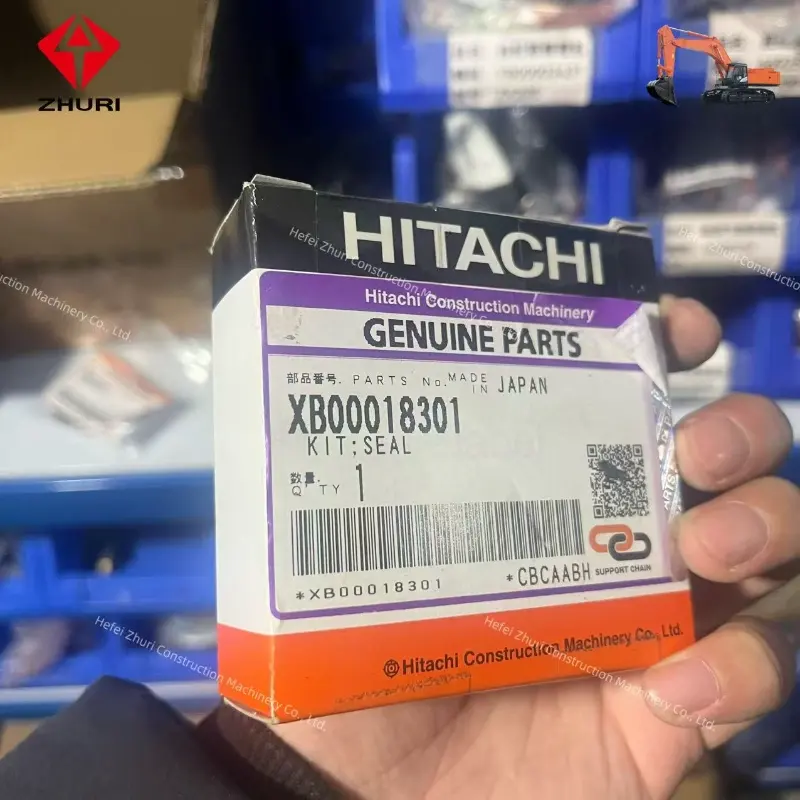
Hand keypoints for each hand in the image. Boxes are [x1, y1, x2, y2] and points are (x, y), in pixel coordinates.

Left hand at [276, 296, 797, 798]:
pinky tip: (676, 685)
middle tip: (693, 452)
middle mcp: (611, 539)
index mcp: (539, 490)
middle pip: (725, 459)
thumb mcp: (336, 559)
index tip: (672, 327)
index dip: (660, 348)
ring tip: (705, 546)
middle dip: (735, 432)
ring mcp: (654, 619)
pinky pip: (757, 671)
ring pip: (767, 547)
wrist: (372, 799)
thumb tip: (312, 388)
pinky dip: (741, 667)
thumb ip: (339, 484)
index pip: (618, 399)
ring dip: (763, 524)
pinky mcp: (678, 707)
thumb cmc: (348, 671)